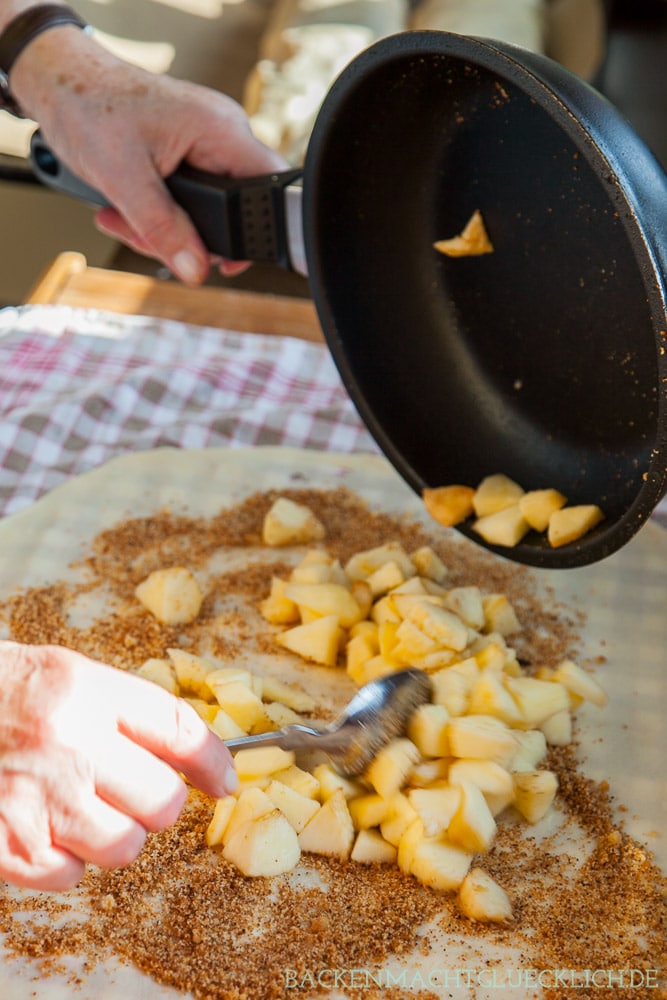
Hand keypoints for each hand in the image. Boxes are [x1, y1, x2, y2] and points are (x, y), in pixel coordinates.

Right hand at [0, 641, 236, 890]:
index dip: (214, 761)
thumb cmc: (7, 694)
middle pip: (163, 803)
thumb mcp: (71, 677)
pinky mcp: (6, 844)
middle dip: (155, 804)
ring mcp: (34, 798)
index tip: (225, 781)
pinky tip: (43, 829)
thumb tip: (198, 759)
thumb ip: (130, 712)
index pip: (179, 730)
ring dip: (113, 835)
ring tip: (81, 809)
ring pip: (124, 847)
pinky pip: (69, 877)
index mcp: (86, 691)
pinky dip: (64, 862)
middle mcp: (67, 743)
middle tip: (127, 791)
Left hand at [10, 25, 287, 283]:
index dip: (255, 231)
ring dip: (165, 229)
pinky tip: (128, 210)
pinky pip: (188, 199)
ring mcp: (205, 144)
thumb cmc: (89, 107)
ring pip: (206, 210)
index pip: (268, 187)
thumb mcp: (123, 178)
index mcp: (219, 130)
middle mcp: (221, 134)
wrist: (61, 82)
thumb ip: (163, 228)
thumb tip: (195, 270)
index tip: (224, 261)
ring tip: (124, 219)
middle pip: (233, 209)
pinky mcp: (188, 153)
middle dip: (189, 236)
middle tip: (147, 237)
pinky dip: (159, 214)